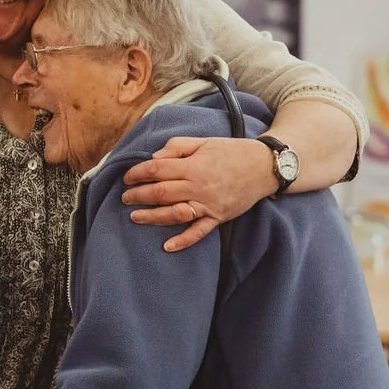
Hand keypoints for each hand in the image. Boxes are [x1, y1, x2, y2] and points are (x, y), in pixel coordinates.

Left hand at [121, 137, 277, 251]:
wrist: (264, 167)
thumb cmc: (231, 152)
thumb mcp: (204, 142)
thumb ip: (177, 146)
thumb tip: (154, 158)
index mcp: (194, 165)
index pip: (157, 169)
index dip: (138, 173)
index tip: (127, 177)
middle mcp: (199, 186)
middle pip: (161, 192)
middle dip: (139, 195)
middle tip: (125, 198)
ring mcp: (208, 204)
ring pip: (175, 213)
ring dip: (152, 217)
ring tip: (135, 217)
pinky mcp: (218, 217)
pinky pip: (199, 232)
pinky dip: (183, 240)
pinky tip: (167, 246)